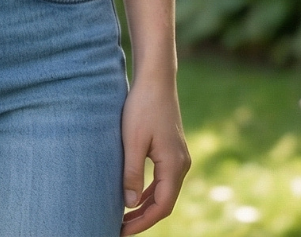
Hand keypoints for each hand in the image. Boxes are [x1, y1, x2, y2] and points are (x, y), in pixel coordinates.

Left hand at [119, 75, 190, 234]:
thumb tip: (128, 204)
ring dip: (146, 205)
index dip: (142, 222)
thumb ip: (131, 173)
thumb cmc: (142, 107)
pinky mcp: (172, 149)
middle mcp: (181, 164)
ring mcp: (179, 157)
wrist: (156, 79)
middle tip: (120, 227)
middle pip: (164, 202)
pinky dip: (149, 190)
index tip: (122, 230)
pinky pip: (163, 179)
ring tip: (124, 216)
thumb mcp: (133, 141)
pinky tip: (134, 195)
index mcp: (174, 165)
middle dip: (143, 217)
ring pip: (164, 191)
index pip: (161, 206)